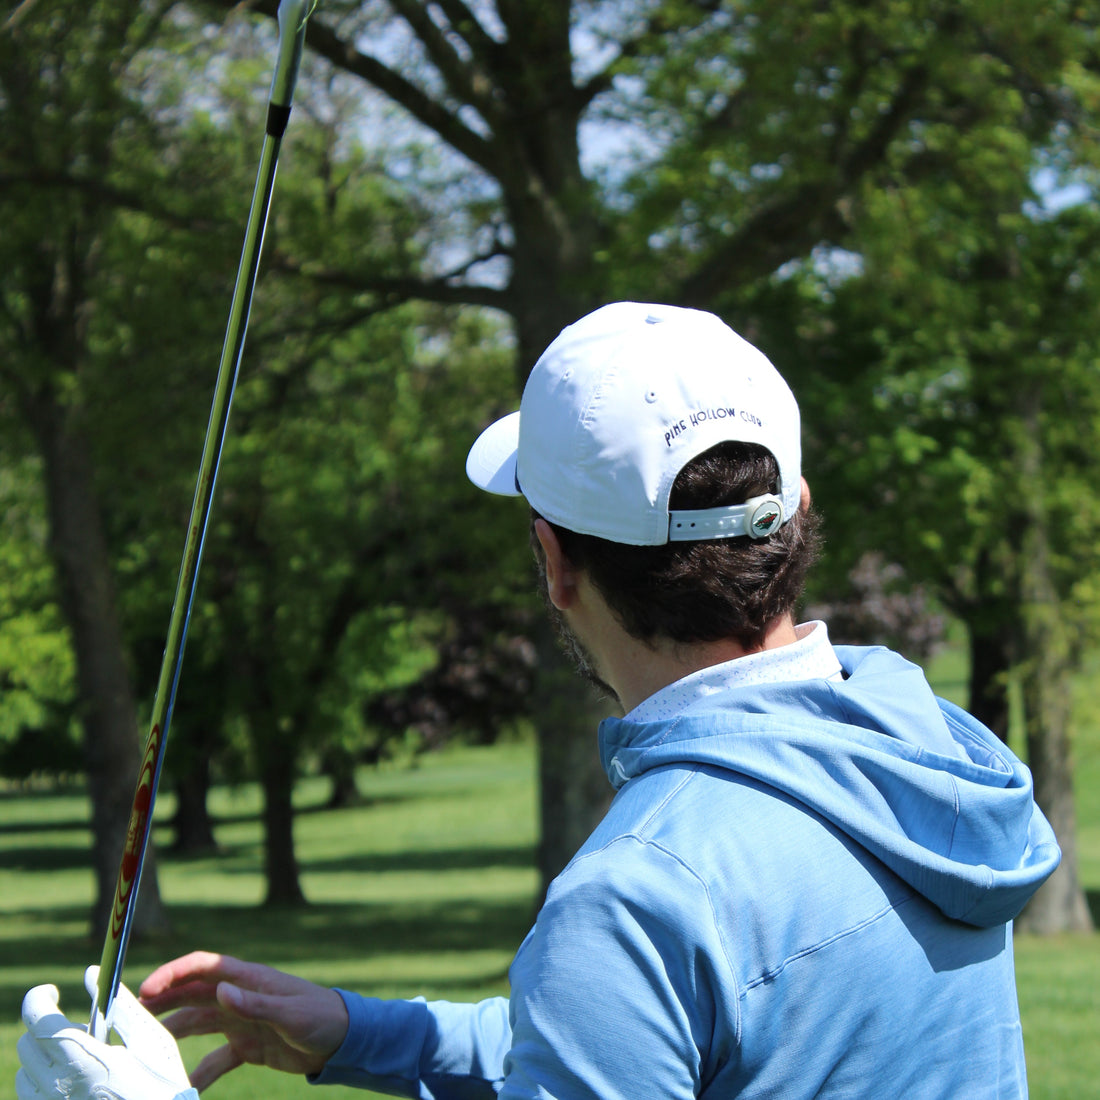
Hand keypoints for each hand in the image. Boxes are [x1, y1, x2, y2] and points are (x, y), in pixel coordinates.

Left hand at [16, 966, 196, 1099]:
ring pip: (26, 1072)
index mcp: (84, 1062)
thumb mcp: (151, 1040)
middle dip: (49, 1027)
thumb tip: (91, 974)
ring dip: (46, 1057)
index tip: (53, 992)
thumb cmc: (162, 1086)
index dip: (39, 998)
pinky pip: (31, 1097)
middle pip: (28, 1044)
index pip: (40, 1021)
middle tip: (83, 1030)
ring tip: (83, 1060)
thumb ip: (119, 1005)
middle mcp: (58, 1088)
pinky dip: (46, 1081)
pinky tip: (78, 1081)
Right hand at [138, 951, 348, 1090]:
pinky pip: (214, 1058)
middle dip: (162, 1001)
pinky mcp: (246, 1045)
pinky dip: (197, 1072)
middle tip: (130, 1016)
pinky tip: (182, 1088)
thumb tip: (219, 991)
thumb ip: (254, 1004)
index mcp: (248, 979)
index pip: (204, 968)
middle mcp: (239, 997)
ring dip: (172, 1033)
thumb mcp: (288, 1013)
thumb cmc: (319, 1017)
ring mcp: (240, 1021)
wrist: (342, 1040)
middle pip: (192, 994)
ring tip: (144, 1048)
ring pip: (197, 1023)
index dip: (173, 974)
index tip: (145, 989)